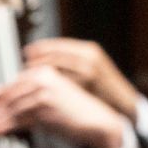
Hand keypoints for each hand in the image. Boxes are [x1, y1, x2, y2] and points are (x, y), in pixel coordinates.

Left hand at [0, 62, 131, 147]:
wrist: (97, 119)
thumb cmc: (75, 111)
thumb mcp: (51, 97)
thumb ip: (29, 95)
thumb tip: (3, 96)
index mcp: (45, 71)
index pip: (17, 80)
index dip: (3, 92)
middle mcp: (44, 78)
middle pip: (13, 93)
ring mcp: (44, 92)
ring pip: (16, 106)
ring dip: (2, 117)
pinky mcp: (45, 107)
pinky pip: (22, 117)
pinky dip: (10, 125)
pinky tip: (3, 129)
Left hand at [21, 38, 139, 115]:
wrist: (123, 103)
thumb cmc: (104, 88)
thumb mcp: (90, 68)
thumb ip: (72, 62)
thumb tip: (46, 61)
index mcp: (88, 50)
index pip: (58, 44)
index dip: (40, 48)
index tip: (27, 52)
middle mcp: (89, 57)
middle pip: (54, 55)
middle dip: (37, 61)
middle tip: (24, 67)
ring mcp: (89, 71)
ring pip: (56, 68)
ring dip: (40, 73)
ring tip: (29, 79)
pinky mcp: (87, 86)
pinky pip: (62, 84)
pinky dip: (50, 86)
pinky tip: (41, 91)